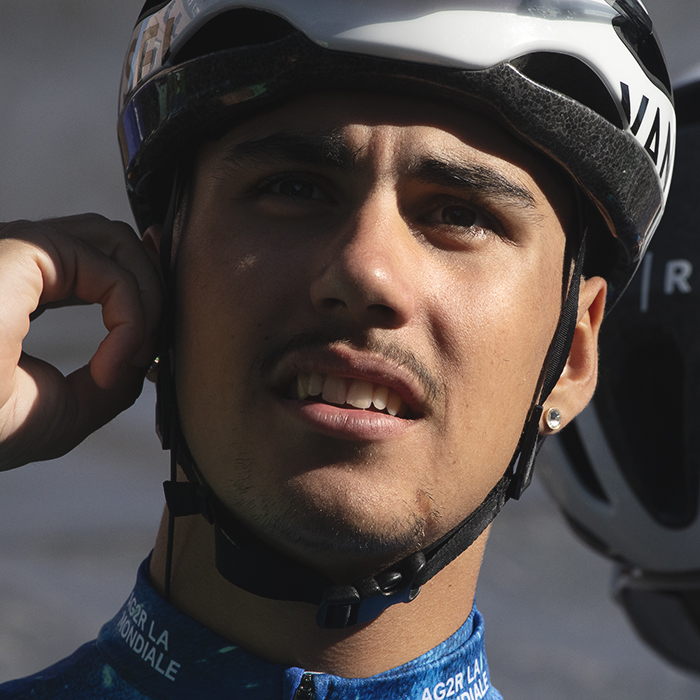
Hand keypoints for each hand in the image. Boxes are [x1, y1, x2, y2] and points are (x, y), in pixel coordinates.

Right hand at [0, 214, 163, 469]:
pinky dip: (132, 314)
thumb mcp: (65, 410)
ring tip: (139, 354)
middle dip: (153, 286)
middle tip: (155, 344)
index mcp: (19, 291)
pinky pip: (106, 269)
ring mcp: (16, 252)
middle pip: (111, 240)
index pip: (97, 263)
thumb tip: (147, 356)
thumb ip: (112, 380)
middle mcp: (16, 262)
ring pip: (112, 239)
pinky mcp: (19, 251)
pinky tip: (119, 360)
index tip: (151, 348)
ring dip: (148, 294)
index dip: (143, 293)